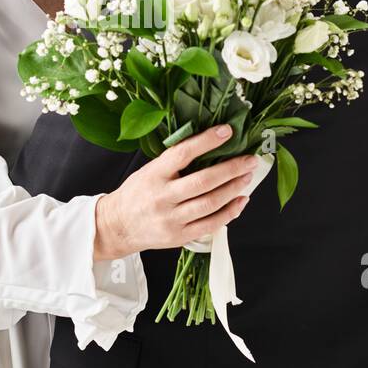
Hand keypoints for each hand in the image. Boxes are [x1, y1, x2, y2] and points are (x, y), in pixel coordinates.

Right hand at [93, 125, 256, 260]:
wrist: (118, 226)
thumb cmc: (136, 194)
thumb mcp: (148, 170)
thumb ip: (173, 161)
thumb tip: (208, 143)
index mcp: (153, 175)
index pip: (182, 153)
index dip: (206, 141)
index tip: (226, 131)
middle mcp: (162, 197)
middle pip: (203, 181)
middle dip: (231, 168)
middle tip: (250, 159)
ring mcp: (171, 219)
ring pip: (210, 203)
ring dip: (234, 188)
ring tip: (247, 177)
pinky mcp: (179, 236)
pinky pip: (211, 224)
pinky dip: (230, 212)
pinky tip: (241, 200)